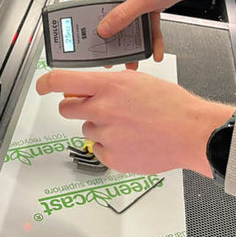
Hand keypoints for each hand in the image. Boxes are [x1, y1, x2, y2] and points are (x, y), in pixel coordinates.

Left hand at [36, 69, 234, 176]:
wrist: (194, 132)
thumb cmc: (172, 105)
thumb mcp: (137, 81)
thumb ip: (107, 84)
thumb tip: (84, 88)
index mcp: (108, 86)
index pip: (61, 80)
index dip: (45, 83)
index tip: (41, 86)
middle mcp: (102, 109)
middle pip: (67, 108)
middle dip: (76, 107)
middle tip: (97, 109)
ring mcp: (105, 134)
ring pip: (86, 129)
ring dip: (100, 128)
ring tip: (129, 126)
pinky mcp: (112, 156)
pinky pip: (98, 149)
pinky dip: (110, 147)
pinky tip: (131, 141)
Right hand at [74, 0, 221, 68]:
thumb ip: (123, 15)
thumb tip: (104, 28)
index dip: (77, 7)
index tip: (74, 24)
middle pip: (106, 12)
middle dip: (105, 32)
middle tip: (103, 47)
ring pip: (127, 21)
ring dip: (129, 39)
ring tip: (129, 57)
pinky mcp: (152, 1)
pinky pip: (146, 23)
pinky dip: (149, 36)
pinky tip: (153, 50)